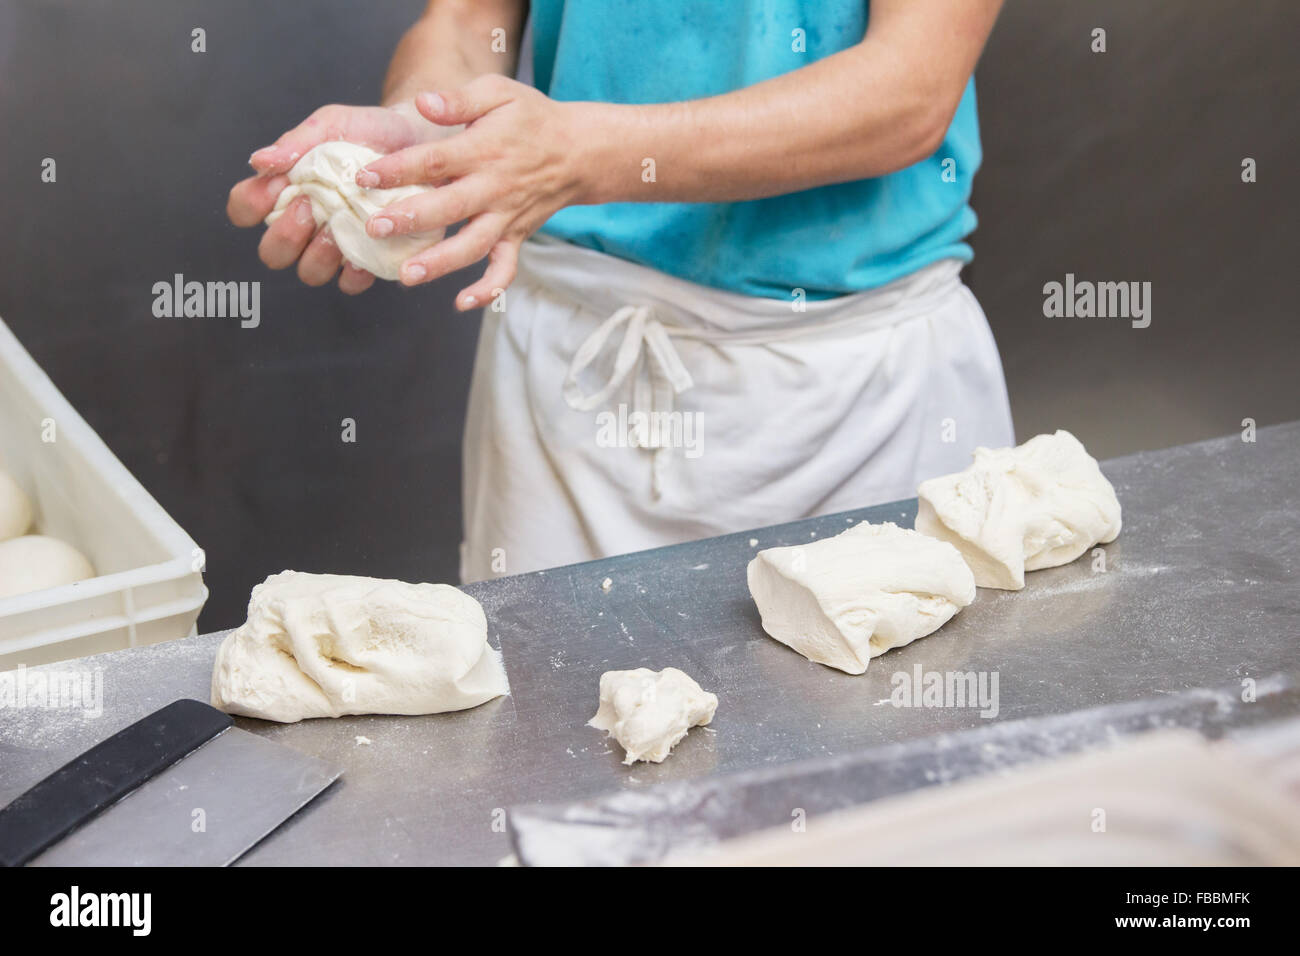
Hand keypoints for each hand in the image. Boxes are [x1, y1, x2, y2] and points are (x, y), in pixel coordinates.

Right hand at [227, 103, 435, 293]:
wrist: (420, 140)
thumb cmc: (368, 131)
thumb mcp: (332, 124)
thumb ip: (296, 142)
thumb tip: (258, 162)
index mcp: (285, 192)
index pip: (244, 210)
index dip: (250, 206)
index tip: (275, 188)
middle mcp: (304, 226)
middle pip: (272, 253)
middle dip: (286, 236)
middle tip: (309, 208)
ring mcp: (335, 247)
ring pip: (309, 273)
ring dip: (318, 255)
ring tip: (340, 226)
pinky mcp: (369, 260)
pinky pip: (350, 283)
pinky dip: (354, 271)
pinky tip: (365, 250)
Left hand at [355, 75, 586, 308]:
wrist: (579, 151)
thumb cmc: (533, 119)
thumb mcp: (500, 93)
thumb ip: (460, 99)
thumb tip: (423, 103)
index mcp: (483, 151)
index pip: (434, 160)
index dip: (398, 169)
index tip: (364, 177)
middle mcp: (494, 188)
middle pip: (448, 208)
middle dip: (409, 220)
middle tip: (373, 228)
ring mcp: (506, 217)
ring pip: (472, 246)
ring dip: (440, 263)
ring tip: (407, 275)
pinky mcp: (517, 237)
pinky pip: (506, 270)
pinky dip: (488, 289)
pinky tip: (461, 302)